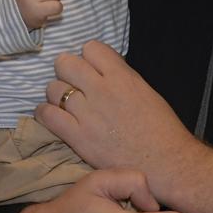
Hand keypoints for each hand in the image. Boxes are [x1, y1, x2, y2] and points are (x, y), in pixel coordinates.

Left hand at [37, 42, 212, 212]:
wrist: (166, 164)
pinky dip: (45, 113)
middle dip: (67, 71)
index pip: (91, 48)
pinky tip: (53, 116)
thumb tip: (101, 68)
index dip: (88, 58)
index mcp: (122, 77)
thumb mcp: (145, 91)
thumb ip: (121, 76)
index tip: (91, 69)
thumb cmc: (161, 129)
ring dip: (57, 94)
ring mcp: (88, 114)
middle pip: (65, 63)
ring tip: (65, 103)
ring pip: (53, 88)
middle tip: (73, 83)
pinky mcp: (78, 137)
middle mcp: (102, 91)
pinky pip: (47, 115)